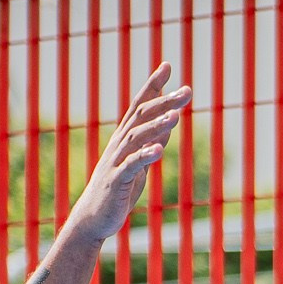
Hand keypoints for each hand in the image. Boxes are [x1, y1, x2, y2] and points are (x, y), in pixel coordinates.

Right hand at [67, 65, 190, 242]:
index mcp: (125, 137)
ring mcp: (117, 161)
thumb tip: (169, 120)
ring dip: (157, 125)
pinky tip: (160, 150)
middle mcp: (119, 144)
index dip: (153, 85)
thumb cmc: (118, 188)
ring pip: (137, 138)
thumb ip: (153, 140)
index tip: (168, 65)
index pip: (139, 104)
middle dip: (164, 101)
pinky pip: (132, 166)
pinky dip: (145, 156)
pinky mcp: (117, 181)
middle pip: (142, 116)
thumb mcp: (140, 161)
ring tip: (176, 115)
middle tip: (187, 90)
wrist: (95, 218)